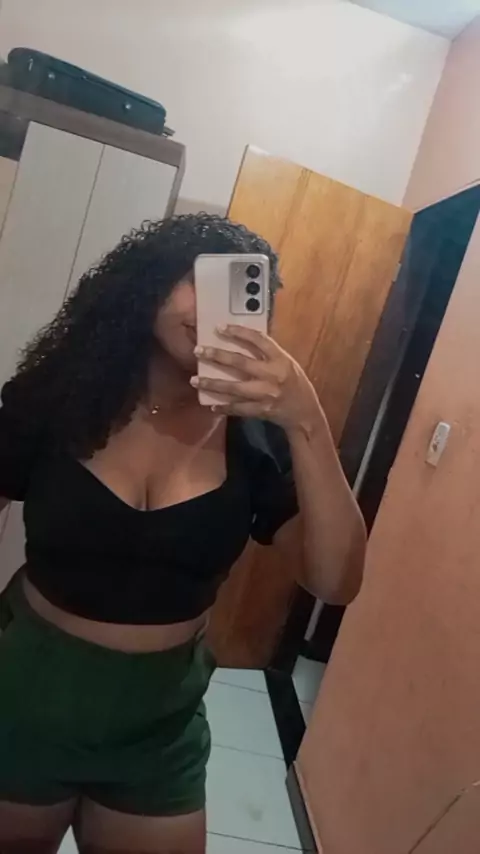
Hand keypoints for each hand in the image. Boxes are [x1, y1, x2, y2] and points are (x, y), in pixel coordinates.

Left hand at [191, 325, 321, 432]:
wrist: (305, 413)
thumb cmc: (296, 384)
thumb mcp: (287, 364)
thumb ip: (268, 355)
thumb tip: (242, 341)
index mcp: (280, 360)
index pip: (258, 340)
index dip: (238, 332)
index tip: (220, 327)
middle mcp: (273, 375)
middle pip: (240, 363)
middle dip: (217, 356)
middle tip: (198, 351)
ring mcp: (266, 394)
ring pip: (234, 388)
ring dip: (212, 384)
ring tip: (194, 380)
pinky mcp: (261, 410)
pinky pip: (238, 408)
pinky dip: (224, 407)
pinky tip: (211, 405)